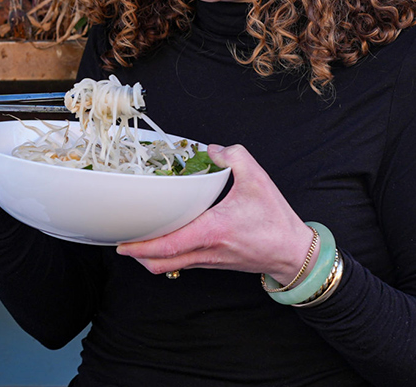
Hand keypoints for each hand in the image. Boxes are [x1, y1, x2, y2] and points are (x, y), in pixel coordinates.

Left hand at [116, 144, 315, 283]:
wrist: (294, 254)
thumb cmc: (276, 221)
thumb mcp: (258, 180)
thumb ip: (234, 157)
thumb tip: (211, 150)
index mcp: (212, 231)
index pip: (168, 245)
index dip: (141, 246)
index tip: (122, 243)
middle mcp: (206, 250)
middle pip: (160, 262)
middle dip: (136, 254)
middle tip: (121, 239)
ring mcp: (208, 260)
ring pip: (169, 266)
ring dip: (150, 256)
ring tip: (136, 238)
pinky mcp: (213, 263)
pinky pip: (182, 263)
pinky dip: (166, 255)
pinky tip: (163, 239)